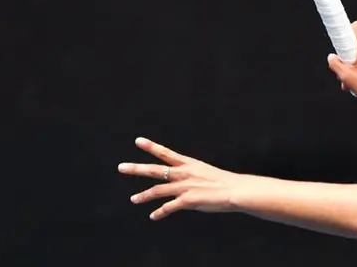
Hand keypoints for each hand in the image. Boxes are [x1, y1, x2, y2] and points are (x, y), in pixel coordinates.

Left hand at [118, 137, 240, 219]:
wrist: (235, 190)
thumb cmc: (224, 182)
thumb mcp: (205, 172)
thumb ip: (191, 175)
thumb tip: (183, 181)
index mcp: (189, 164)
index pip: (166, 153)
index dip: (151, 146)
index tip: (138, 141)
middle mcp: (183, 173)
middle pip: (155, 170)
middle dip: (136, 168)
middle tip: (121, 167)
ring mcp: (184, 187)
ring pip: (157, 190)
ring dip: (143, 195)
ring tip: (133, 199)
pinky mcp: (187, 200)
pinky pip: (168, 207)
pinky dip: (159, 212)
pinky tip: (153, 216)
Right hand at [328, 21, 356, 111]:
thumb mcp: (347, 77)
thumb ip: (336, 64)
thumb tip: (331, 58)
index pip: (356, 27)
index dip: (346, 31)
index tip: (339, 40)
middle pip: (356, 42)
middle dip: (347, 55)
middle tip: (345, 68)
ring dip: (353, 65)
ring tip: (351, 80)